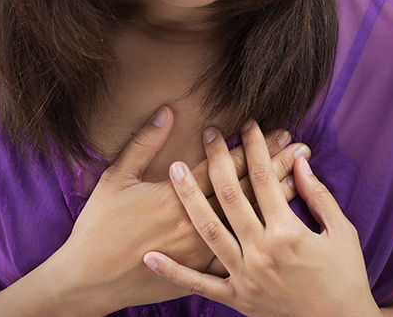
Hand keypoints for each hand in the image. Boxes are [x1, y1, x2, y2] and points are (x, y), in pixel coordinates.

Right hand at [45, 109, 308, 315]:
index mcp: (176, 197)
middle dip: (276, 167)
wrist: (89, 281)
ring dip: (277, 198)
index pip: (225, 166)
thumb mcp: (115, 178)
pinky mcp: (201, 273)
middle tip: (301, 147)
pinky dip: (262, 238)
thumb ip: (144, 143)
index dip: (254, 148)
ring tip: (302, 177)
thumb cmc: (99, 228)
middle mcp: (195, 223)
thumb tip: (167, 111)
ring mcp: (201, 251)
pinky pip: (240, 255)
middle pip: (246, 190)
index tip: (278, 132)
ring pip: (250, 221)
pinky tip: (282, 225)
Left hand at [144, 121, 380, 316]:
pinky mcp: (237, 299)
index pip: (264, 179)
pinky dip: (173, 273)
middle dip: (218, 160)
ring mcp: (245, 276)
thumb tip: (301, 163)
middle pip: (230, 196)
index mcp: (288, 233)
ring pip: (209, 231)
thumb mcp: (342, 233)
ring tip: (175, 169)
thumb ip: (319, 197)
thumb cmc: (347, 278)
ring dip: (189, 198)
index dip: (255, 148)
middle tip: (208, 134)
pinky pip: (199, 285)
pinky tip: (151, 257)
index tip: (248, 125)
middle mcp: (261, 251)